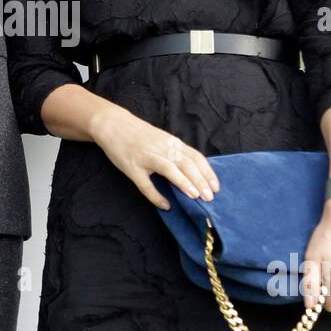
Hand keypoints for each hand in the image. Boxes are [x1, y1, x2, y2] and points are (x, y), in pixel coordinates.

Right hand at [89, 104, 219, 209]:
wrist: (113, 124)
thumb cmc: (140, 135)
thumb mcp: (162, 139)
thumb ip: (176, 152)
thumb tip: (194, 170)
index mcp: (171, 142)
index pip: (195, 157)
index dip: (207, 172)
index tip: (216, 186)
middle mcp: (162, 148)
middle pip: (186, 164)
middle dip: (200, 181)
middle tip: (210, 197)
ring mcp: (147, 157)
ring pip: (170, 170)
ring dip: (184, 183)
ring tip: (195, 197)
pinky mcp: (132, 167)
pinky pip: (146, 184)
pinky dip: (156, 196)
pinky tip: (165, 205)